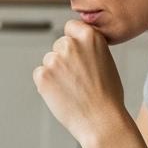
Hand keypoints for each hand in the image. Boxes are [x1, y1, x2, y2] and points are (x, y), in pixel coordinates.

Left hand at [33, 20, 126, 145]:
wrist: (101, 120)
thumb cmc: (108, 94)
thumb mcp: (105, 60)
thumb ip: (88, 48)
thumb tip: (73, 42)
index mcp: (89, 36)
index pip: (70, 27)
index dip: (74, 40)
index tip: (78, 53)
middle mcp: (70, 44)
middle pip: (59, 45)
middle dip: (64, 58)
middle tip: (78, 79)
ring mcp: (54, 59)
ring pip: (49, 61)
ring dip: (56, 72)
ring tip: (74, 89)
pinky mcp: (42, 75)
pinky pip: (40, 74)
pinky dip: (47, 84)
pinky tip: (63, 94)